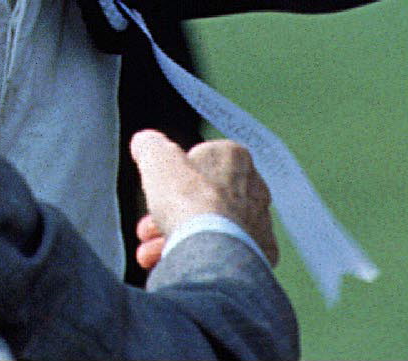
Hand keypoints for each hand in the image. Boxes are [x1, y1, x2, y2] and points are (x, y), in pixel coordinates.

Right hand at [130, 130, 278, 273]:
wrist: (212, 253)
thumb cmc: (188, 201)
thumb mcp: (157, 158)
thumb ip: (151, 145)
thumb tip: (145, 143)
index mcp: (234, 157)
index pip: (199, 161)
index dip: (172, 178)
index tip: (157, 193)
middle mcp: (254, 187)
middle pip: (203, 199)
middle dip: (171, 215)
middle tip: (147, 230)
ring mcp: (260, 223)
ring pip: (212, 229)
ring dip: (179, 239)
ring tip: (150, 254)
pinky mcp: (262, 254)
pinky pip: (225, 254)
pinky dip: (202, 259)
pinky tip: (177, 264)